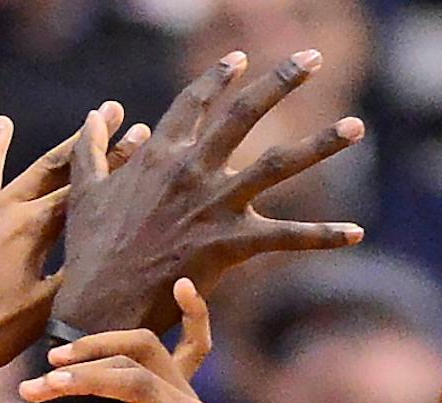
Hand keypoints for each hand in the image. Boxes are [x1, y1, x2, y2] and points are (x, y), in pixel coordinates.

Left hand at [0, 106, 145, 370]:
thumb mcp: (43, 310)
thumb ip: (71, 278)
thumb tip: (103, 258)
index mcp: (31, 227)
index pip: (82, 188)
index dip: (114, 162)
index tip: (140, 135)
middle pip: (44, 167)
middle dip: (80, 140)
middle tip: (106, 110)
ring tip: (0, 122)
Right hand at [20, 277, 212, 402]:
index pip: (135, 385)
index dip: (88, 381)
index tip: (44, 390)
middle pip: (139, 358)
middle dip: (87, 362)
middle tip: (41, 380)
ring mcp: (189, 399)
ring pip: (148, 346)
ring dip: (101, 344)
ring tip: (57, 358)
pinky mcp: (181, 396)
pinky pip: (194, 346)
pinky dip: (192, 316)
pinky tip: (183, 286)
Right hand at [53, 51, 366, 332]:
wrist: (101, 305)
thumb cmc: (90, 253)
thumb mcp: (84, 193)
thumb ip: (91, 149)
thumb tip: (96, 115)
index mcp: (159, 156)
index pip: (194, 103)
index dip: (218, 79)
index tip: (240, 59)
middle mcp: (192, 171)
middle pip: (244, 115)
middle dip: (280, 81)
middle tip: (311, 58)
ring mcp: (214, 205)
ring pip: (278, 164)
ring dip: (321, 144)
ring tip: (357, 125)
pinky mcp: (230, 244)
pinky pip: (286, 238)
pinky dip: (323, 236)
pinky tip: (357, 232)